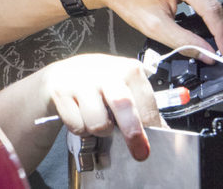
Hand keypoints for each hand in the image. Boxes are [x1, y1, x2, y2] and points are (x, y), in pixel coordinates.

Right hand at [39, 54, 162, 161]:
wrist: (61, 75)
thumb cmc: (98, 84)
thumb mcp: (122, 87)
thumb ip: (140, 107)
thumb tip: (161, 132)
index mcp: (128, 69)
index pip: (146, 101)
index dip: (151, 126)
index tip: (152, 143)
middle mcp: (105, 71)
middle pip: (123, 104)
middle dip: (132, 131)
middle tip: (139, 153)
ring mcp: (81, 80)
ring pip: (98, 123)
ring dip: (100, 130)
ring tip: (98, 120)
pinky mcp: (61, 92)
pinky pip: (77, 126)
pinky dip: (80, 128)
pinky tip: (80, 115)